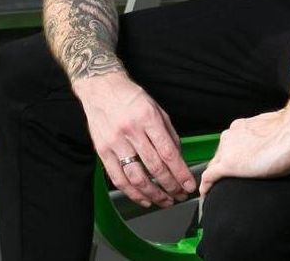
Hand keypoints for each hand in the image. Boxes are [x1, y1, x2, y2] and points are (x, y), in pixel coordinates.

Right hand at [75, 73, 196, 207]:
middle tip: (181, 195)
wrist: (101, 88)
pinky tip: (144, 199)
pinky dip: (132, 193)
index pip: (168, 153)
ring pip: (137, 177)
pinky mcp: (102, 151)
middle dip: (171, 186)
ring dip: (153, 194)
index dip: (181, 173)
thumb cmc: (131, 98)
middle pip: (155, 167)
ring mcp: (115, 143)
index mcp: (148, 119)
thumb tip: (178, 159)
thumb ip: (169, 134)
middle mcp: (131, 132)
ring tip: (165, 201)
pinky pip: (118, 178)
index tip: (189, 185)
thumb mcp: (156, 109)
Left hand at [199, 108, 289, 195]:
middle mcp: (232, 136)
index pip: (230, 145)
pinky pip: (209, 178)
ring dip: (217, 176)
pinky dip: (207, 187)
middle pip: (220, 155)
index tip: (235, 165)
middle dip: (223, 167)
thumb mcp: (277, 130)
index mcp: (243, 127)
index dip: (231, 157)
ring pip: (214, 166)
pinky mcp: (229, 165)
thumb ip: (269, 137)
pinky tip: (207, 194)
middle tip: (231, 180)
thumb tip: (277, 144)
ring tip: (220, 189)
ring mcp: (228, 150)